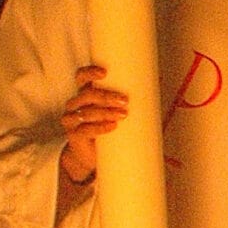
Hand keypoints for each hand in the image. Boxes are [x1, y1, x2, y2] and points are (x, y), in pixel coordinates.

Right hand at [59, 63, 128, 182]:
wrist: (89, 154)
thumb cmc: (105, 128)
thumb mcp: (113, 111)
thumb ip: (125, 101)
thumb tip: (155, 87)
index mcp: (84, 94)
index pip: (81, 77)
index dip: (89, 72)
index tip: (104, 73)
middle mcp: (74, 105)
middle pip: (86, 95)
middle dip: (106, 96)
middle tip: (125, 100)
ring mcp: (71, 120)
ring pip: (87, 113)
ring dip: (107, 112)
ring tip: (123, 114)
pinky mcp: (73, 136)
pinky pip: (85, 130)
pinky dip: (100, 127)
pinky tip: (112, 126)